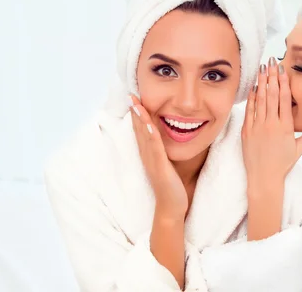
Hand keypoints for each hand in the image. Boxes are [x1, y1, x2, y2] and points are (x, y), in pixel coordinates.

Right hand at [129, 95, 187, 218]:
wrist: (172, 207)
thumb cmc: (171, 186)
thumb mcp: (166, 164)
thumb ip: (164, 152)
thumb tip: (168, 140)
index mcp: (150, 153)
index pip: (142, 130)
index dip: (138, 114)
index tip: (134, 98)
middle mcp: (148, 155)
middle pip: (139, 129)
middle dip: (135, 111)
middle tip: (130, 94)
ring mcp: (152, 161)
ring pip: (144, 135)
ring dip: (139, 119)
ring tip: (135, 102)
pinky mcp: (159, 167)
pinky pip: (154, 147)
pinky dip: (150, 134)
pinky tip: (148, 123)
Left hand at [242, 57, 301, 191]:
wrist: (263, 179)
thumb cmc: (282, 165)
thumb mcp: (299, 149)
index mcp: (285, 127)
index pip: (284, 99)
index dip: (283, 82)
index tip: (283, 69)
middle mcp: (271, 124)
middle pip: (271, 95)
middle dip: (272, 76)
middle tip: (272, 61)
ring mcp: (257, 127)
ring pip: (260, 100)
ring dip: (261, 83)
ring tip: (262, 68)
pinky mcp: (246, 132)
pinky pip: (249, 111)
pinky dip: (251, 98)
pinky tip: (253, 87)